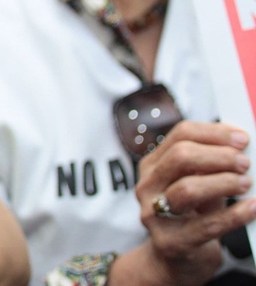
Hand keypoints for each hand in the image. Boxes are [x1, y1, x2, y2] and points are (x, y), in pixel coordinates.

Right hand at [123, 121, 255, 283]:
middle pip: (180, 157)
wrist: (177, 259)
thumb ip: (211, 165)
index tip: (241, 138)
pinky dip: (235, 215)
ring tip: (246, 183)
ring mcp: (154, 214)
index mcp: (153, 165)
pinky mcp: (170, 242)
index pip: (180, 134)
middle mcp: (147, 186)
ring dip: (224, 182)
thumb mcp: (198, 184)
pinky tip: (252, 208)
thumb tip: (241, 146)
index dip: (214, 133)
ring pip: (188, 189)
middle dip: (219, 157)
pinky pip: (207, 225)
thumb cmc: (192, 216)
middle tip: (245, 163)